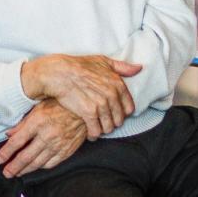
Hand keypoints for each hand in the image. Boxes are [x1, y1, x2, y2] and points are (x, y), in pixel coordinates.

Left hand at [0, 100, 86, 178]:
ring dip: (26, 170)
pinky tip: (36, 168)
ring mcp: (58, 145)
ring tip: (18, 173)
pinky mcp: (67, 150)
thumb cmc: (60, 104)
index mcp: (37, 122)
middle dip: (14, 167)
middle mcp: (47, 135)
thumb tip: (9, 134)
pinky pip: (52, 163)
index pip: (17, 142)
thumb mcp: (38, 108)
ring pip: (38, 162)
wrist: (84, 108)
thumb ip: (23, 123)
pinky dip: (42, 167)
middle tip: (6, 173)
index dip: (6, 153)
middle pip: (26, 156)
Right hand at [21, 54, 141, 138]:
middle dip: (112, 122)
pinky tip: (90, 134)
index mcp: (118, 84)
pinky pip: (96, 131)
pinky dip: (93, 135)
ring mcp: (101, 105)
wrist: (59, 73)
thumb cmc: (79, 65)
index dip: (121, 113)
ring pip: (108, 127)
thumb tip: (139, 68)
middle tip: (104, 122)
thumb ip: (123, 67)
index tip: (113, 113)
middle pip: (119, 120)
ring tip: (97, 128)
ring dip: (103, 130)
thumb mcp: (103, 61)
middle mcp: (112, 95)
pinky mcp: (88, 113)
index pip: (128, 108)